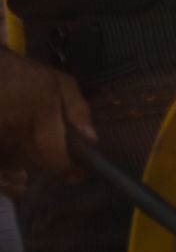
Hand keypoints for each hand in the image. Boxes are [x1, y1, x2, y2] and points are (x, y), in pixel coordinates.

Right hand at [0, 54, 92, 175]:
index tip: (76, 175)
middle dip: (52, 166)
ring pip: (19, 163)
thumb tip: (92, 139)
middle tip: (62, 163)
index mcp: (43, 114)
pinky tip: (22, 147)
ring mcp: (2, 136)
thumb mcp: (62, 83)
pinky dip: (14, 159)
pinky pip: (4, 159)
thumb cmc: (28, 76)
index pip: (54, 153)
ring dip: (33, 163)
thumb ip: (79, 110)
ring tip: (42, 152)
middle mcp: (19, 129)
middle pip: (37, 162)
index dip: (66, 168)